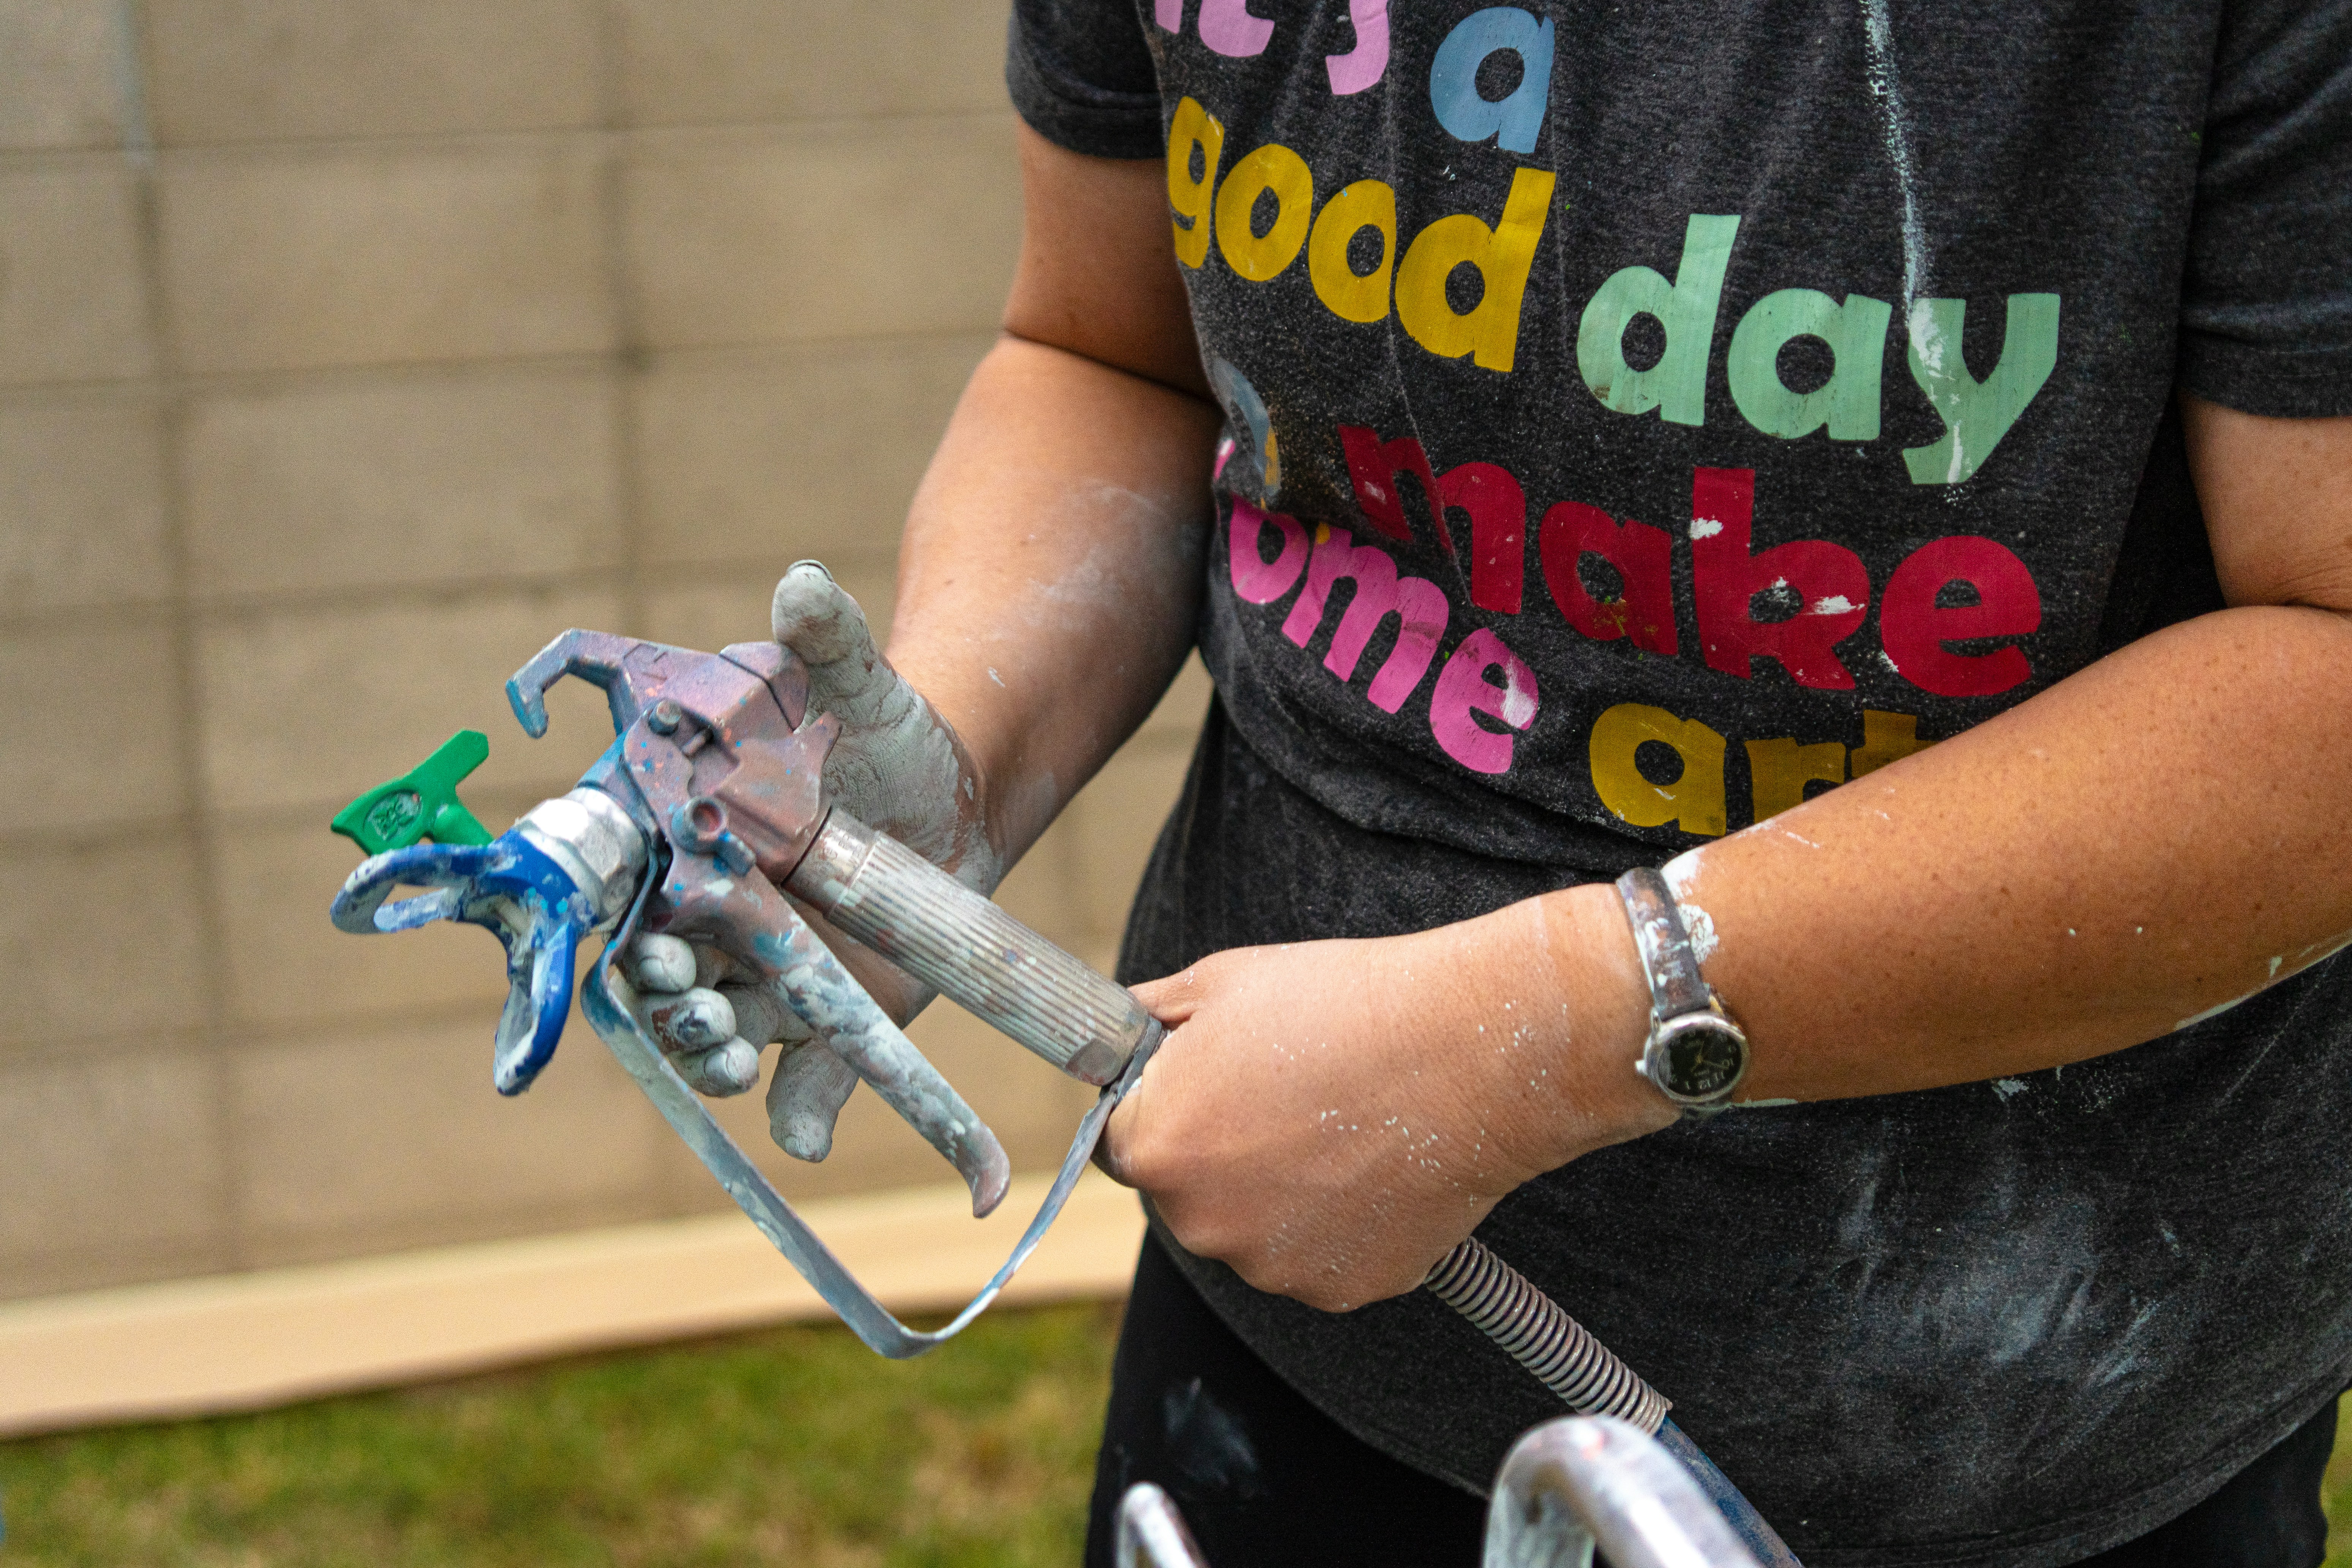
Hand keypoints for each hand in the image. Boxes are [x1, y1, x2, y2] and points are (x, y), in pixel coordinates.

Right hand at [628, 562, 1003, 1160]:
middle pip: (659, 971)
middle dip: (664, 993)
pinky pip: (799, 1083)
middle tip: (690, 997)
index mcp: (691, 840)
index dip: (622, 913)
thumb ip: (824, 641)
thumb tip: (804, 586)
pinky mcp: (824, 1017)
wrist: (951, 790)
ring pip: (713, 1032)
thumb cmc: (879, 729)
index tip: (649, 925)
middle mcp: (711, 914)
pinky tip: (809, 1137)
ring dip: (710, 1055)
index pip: (626, 887)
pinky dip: (800, 1117)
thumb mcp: (856, 684)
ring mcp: (764, 973)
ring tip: (728, 1056)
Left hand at [1098, 886, 1670, 1310]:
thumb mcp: (1220, 983)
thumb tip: (1118, 1032)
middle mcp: (1201, 1224)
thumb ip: (1148, 1020)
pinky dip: (1338, 1222)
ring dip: (1278, 1191)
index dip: (1158, 1107)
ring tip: (1337, 1125)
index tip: (1203, 1084)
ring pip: (1254, 1229)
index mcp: (1156, 1149)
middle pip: (1186, 1193)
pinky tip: (1373, 1164)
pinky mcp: (1342, 1288)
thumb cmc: (1342, 1004)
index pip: (1117, 1141)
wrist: (1466, 1050)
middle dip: (1218, 1151)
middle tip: (1284, 1096)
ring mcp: (1274, 1266)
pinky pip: (1319, 1256)